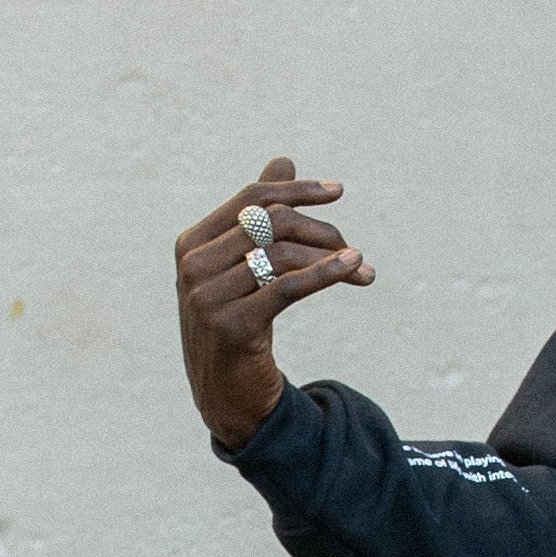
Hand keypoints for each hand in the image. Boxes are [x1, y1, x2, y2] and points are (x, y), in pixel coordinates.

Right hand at [174, 156, 374, 444]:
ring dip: (332, 257)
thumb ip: (258, 215)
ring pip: (283, 254)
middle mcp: (193, 265)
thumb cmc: (238, 324)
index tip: (338, 190)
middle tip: (353, 247)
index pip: (251, 200)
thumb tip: (284, 161)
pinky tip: (352, 269)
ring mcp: (208, 296)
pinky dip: (326, 274)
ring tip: (363, 270)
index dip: (297, 190)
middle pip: (270, 223)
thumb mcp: (242, 268)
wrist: (226, 396)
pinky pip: (288, 287)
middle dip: (321, 230)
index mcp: (192, 243)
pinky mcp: (233, 326)